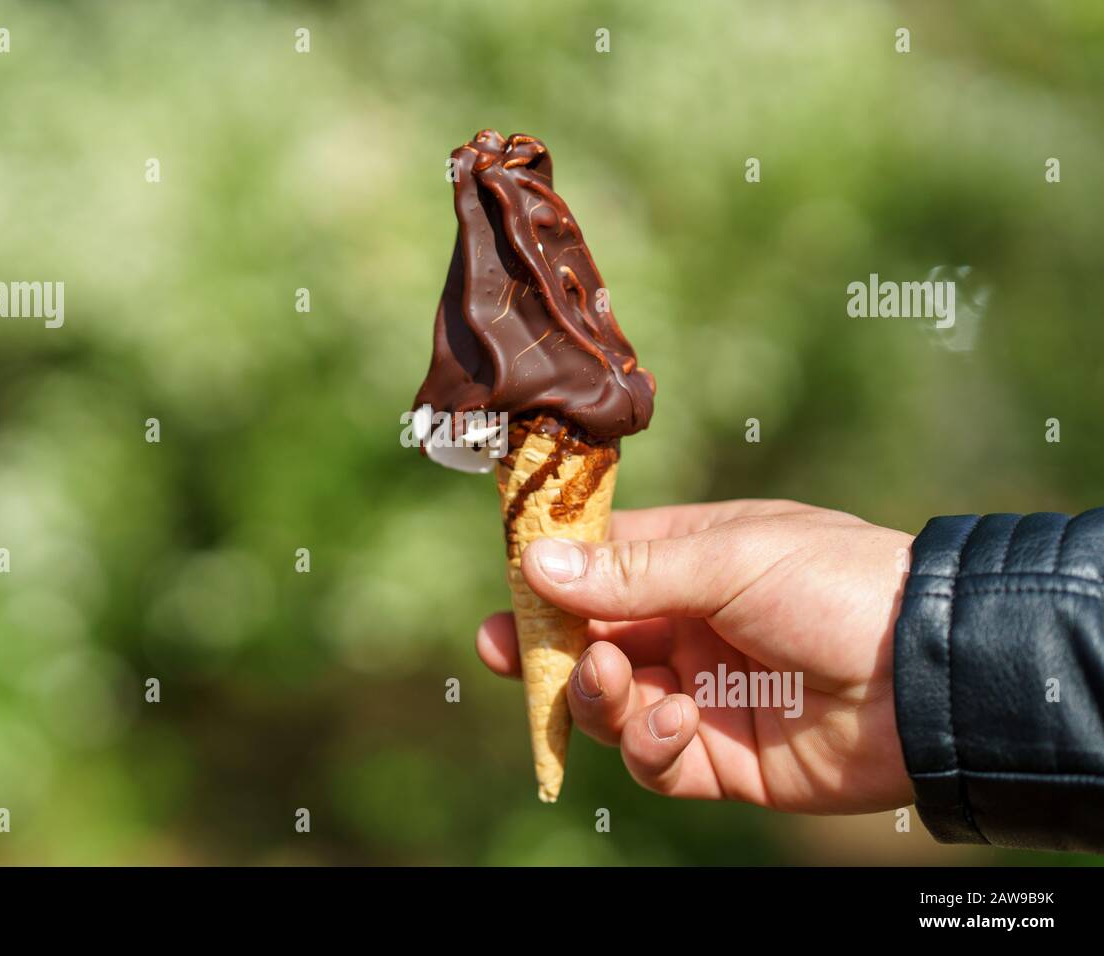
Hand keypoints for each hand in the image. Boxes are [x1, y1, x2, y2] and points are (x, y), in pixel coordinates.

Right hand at [476, 499, 915, 812]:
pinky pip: (657, 761)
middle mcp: (690, 629)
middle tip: (507, 651)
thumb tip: (536, 563)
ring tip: (609, 680)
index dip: (551, 577)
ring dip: (596, 695)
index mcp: (694, 561)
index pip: (602, 566)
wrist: (927, 676)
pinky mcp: (721, 760)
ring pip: (613, 705)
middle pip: (592, 641)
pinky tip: (672, 723)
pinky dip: (649, 746)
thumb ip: (631, 574)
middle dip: (548, 648)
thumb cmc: (834, 585)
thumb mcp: (730, 560)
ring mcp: (704, 695)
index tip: (508, 586)